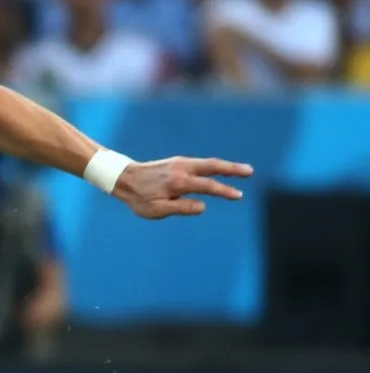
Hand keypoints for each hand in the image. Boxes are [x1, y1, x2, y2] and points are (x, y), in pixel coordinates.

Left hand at [112, 156, 253, 218]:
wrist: (124, 178)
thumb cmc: (139, 198)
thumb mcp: (156, 210)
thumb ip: (180, 208)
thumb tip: (203, 206)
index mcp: (178, 182)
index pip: (207, 186)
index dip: (224, 191)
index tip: (237, 195)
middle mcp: (182, 169)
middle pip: (213, 166)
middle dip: (232, 169)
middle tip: (250, 172)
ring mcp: (180, 163)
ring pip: (208, 162)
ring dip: (227, 166)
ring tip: (243, 170)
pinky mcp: (177, 162)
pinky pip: (200, 163)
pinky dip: (214, 165)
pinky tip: (222, 170)